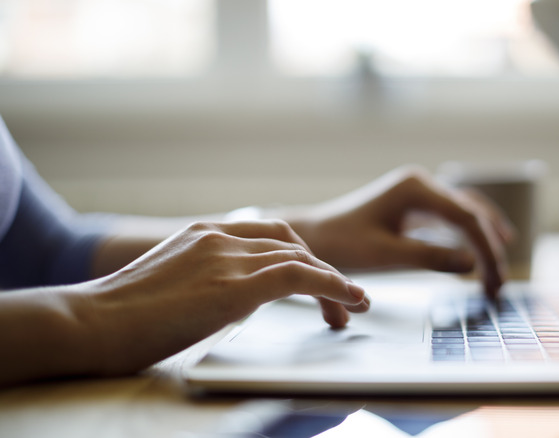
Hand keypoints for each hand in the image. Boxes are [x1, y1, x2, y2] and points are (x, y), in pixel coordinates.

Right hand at [81, 220, 368, 375]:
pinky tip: (349, 299)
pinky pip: (299, 277)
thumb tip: (233, 298)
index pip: (268, 235)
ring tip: (353, 307)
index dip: (301, 257)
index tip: (316, 281)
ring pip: (301, 258)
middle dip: (321, 269)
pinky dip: (332, 286)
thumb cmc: (119, 317)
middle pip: (290, 242)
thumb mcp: (171, 286)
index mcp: (203, 234)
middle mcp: (218, 237)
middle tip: (341, 302)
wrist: (88, 323)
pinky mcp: (233, 286)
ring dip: (335, 283)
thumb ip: (205, 281)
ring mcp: (225, 257)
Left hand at [286, 166, 512, 297]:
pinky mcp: (415, 205)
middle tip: (500, 284)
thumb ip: (429, 258)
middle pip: (472, 212)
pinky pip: (453, 217)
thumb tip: (472, 265)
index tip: (495, 282)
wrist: (314, 236)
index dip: (486, 250)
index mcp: (415, 188)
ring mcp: (419, 192)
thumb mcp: (385, 255)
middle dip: (490, 247)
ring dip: (486, 239)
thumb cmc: (342, 244)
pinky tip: (483, 253)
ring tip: (500, 271)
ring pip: (467, 212)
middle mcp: (421, 183)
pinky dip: (471, 236)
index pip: (466, 218)